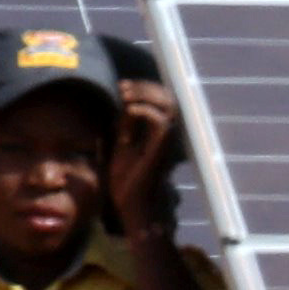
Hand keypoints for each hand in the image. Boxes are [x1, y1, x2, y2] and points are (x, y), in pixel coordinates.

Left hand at [108, 88, 184, 247]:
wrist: (130, 203)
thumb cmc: (125, 179)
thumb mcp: (120, 145)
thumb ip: (124, 125)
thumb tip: (123, 104)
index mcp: (159, 132)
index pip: (162, 100)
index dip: (144, 88)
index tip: (121, 86)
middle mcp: (169, 134)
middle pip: (168, 98)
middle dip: (144, 87)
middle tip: (122, 87)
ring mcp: (169, 141)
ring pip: (168, 105)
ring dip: (145, 94)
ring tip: (124, 95)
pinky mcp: (163, 149)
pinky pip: (161, 122)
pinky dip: (145, 111)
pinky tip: (128, 110)